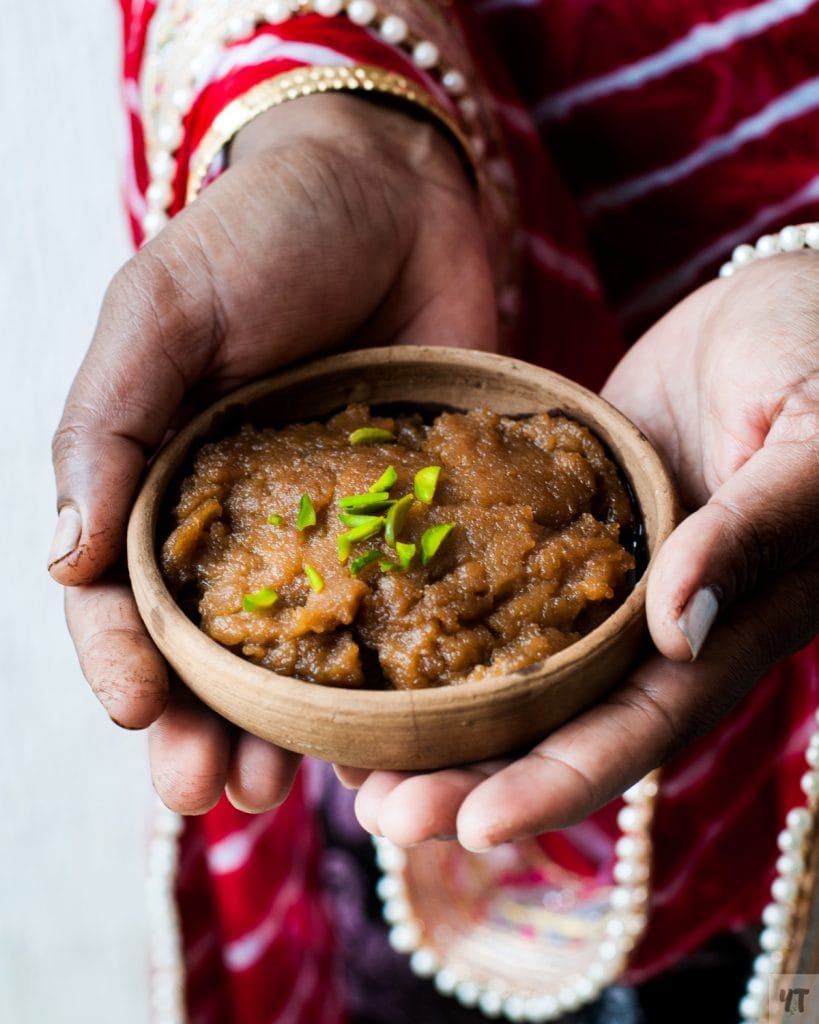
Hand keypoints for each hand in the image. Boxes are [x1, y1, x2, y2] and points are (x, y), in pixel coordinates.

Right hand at [49, 94, 495, 814]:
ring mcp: (332, 530)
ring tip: (288, 793)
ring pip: (303, 657)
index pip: (121, 595)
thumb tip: (58, 560)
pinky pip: (400, 615)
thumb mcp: (160, 310)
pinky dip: (395, 682)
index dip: (120, 662)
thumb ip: (106, 426)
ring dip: (291, 735)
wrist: (394, 190)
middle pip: (210, 654)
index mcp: (162, 480)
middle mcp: (242, 523)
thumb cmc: (263, 236)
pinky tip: (399, 736)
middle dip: (205, 731)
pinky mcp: (412, 522)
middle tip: (221, 795)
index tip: (141, 714)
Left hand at [349, 251, 818, 848]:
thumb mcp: (809, 441)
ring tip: (352, 763)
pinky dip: (444, 630)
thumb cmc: (816, 355)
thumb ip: (752, 534)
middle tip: (381, 815)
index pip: (642, 729)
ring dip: (445, 725)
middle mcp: (659, 626)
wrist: (770, 302)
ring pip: (519, 674)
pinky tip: (378, 654)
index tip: (473, 828)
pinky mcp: (563, 529)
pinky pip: (497, 592)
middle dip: (476, 778)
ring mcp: (605, 580)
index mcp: (732, 627)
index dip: (561, 782)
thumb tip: (675, 634)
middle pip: (563, 724)